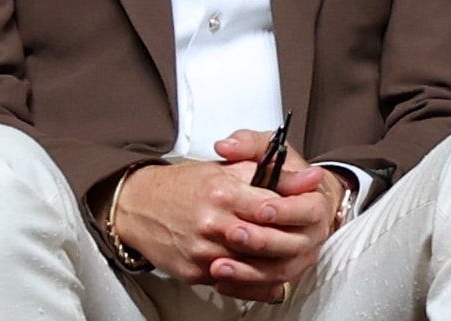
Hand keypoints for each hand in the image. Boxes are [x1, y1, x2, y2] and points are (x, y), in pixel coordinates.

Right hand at [113, 137, 337, 301]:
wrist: (138, 205)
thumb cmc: (184, 184)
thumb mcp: (225, 167)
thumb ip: (266, 172)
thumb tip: (308, 179)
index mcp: (222, 191)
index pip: (270, 207)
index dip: (294, 211)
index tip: (312, 211)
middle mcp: (212, 223)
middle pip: (263, 240)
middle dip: (288, 241)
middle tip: (306, 239)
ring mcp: (202, 251)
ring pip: (250, 265)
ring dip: (274, 264)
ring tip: (293, 259)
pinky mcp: (193, 272)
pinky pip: (230, 282)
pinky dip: (252, 282)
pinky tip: (268, 277)